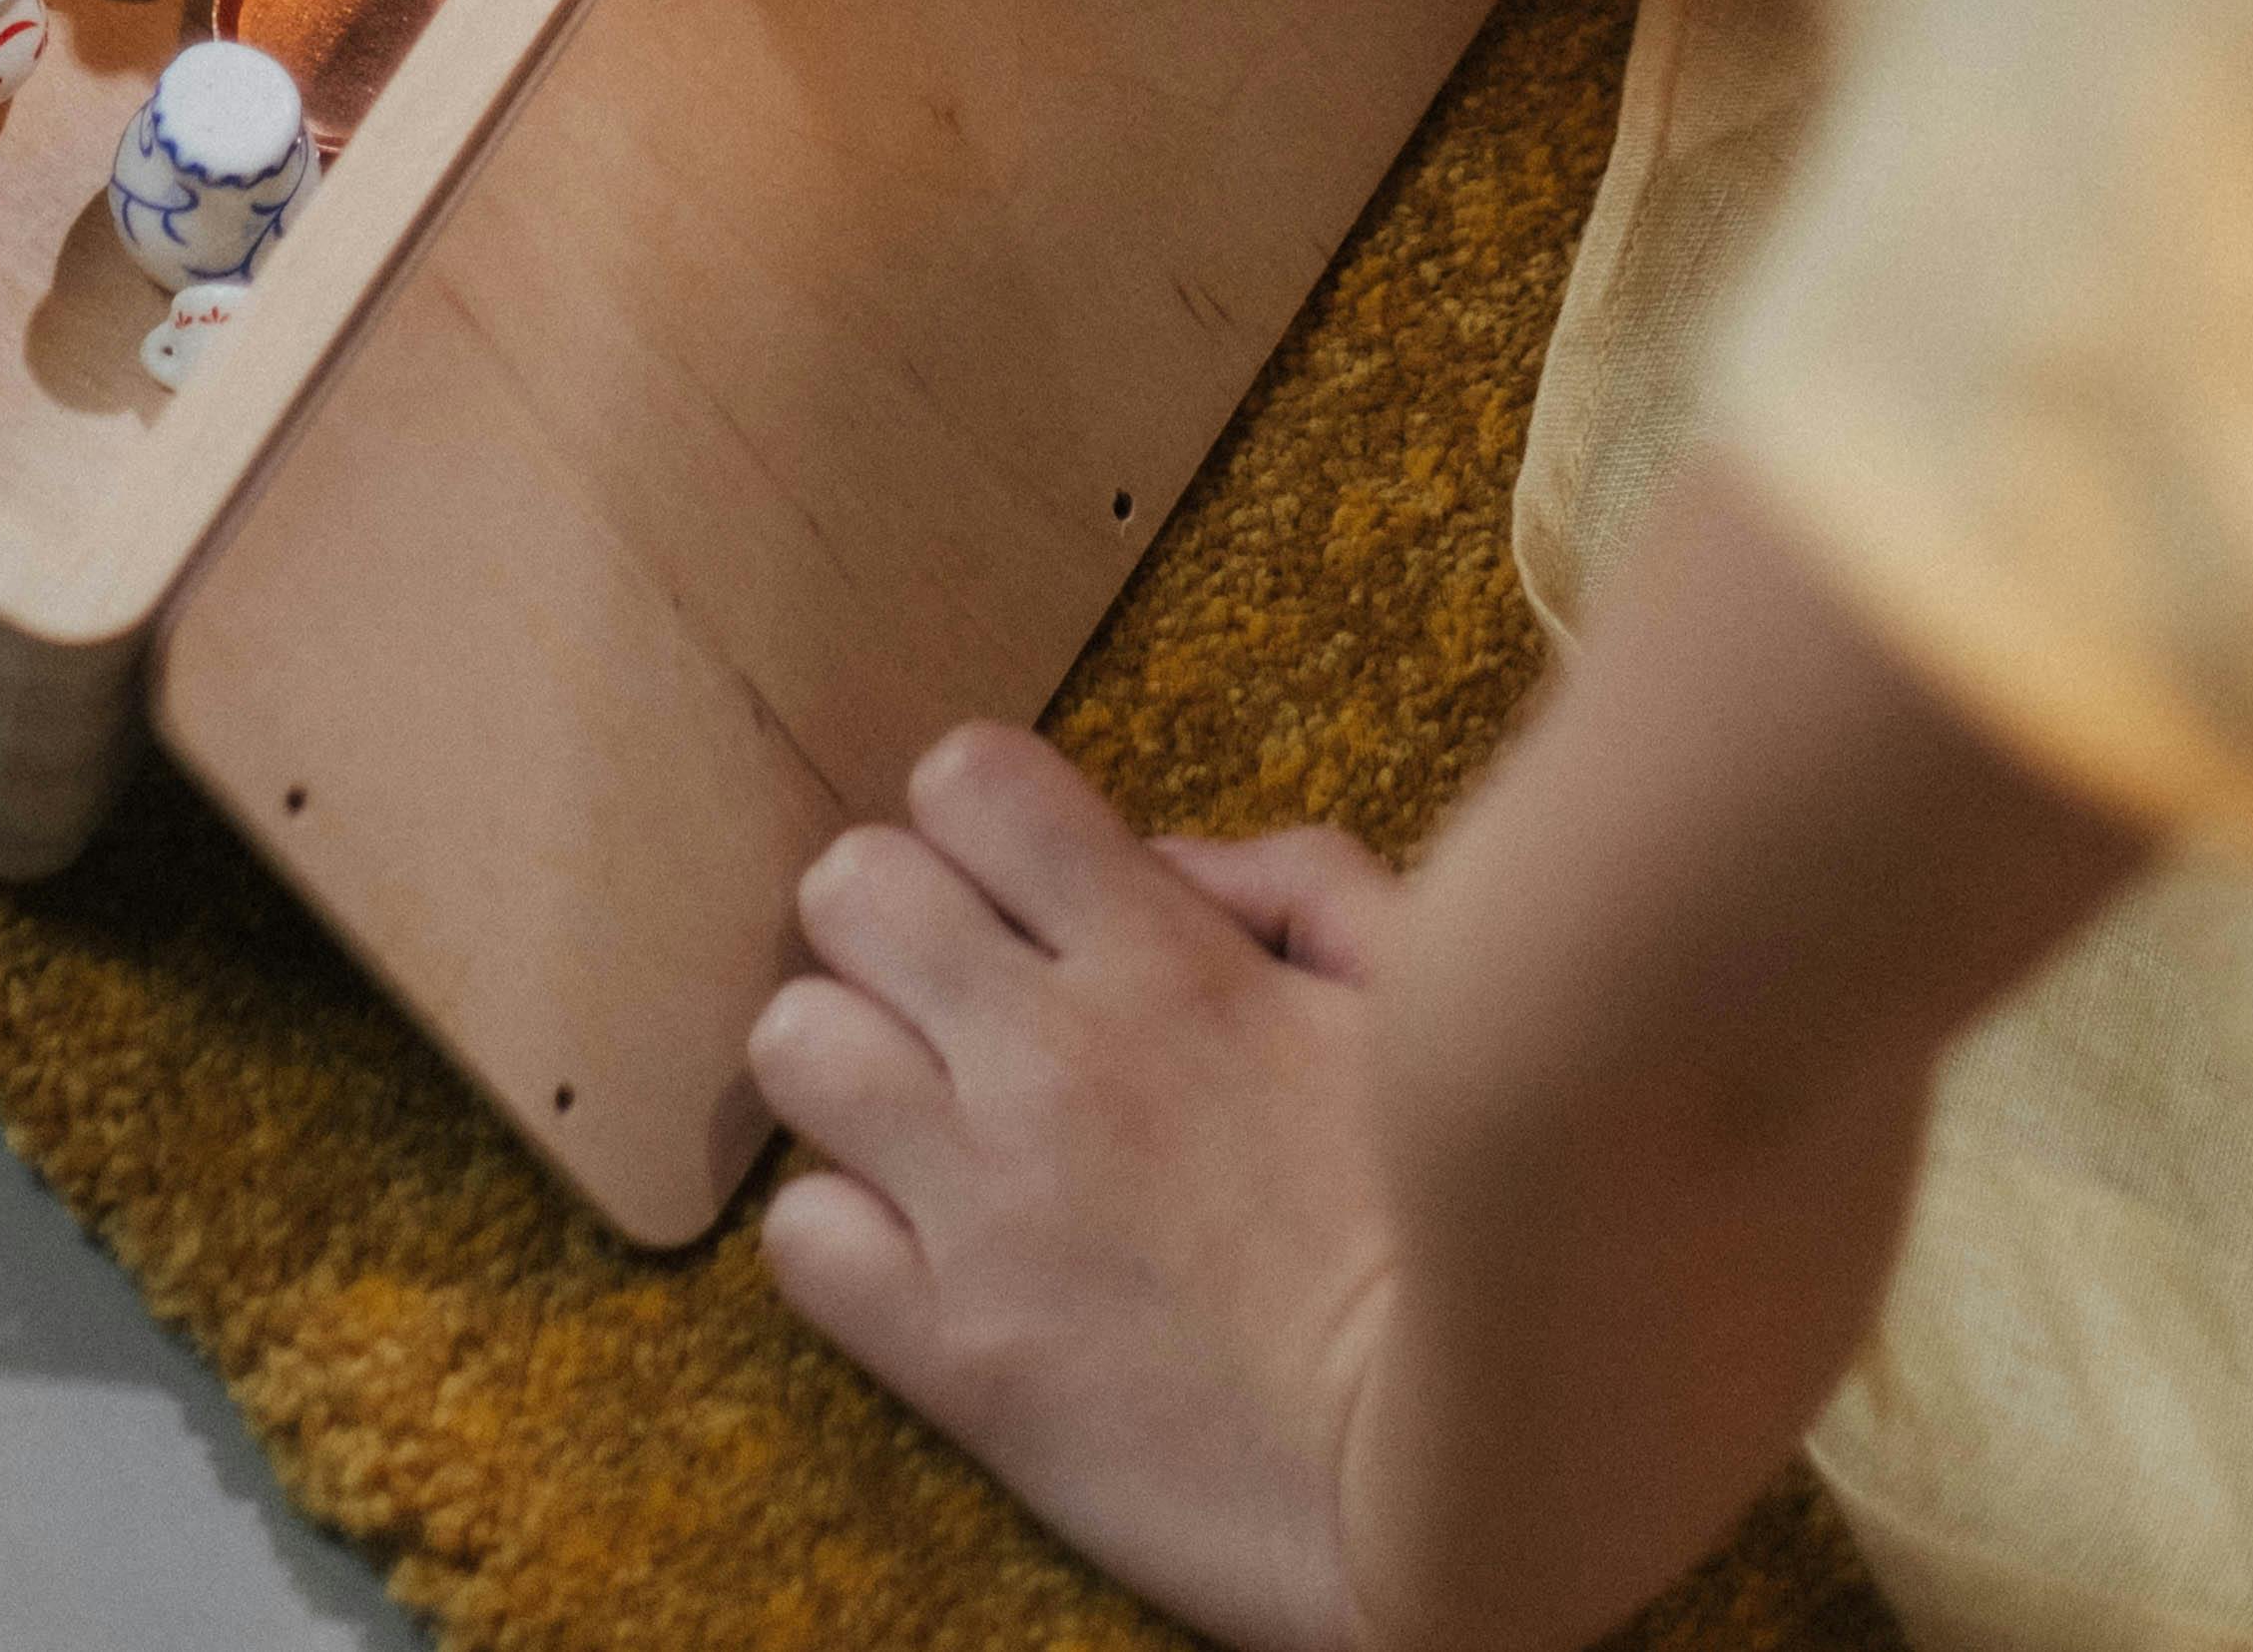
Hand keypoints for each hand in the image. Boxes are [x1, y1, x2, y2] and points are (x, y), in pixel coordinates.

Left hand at [751, 728, 1397, 1651]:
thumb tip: (1162, 863)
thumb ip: (1296, 883)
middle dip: (891, 928)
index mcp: (1164, 959)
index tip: (1016, 893)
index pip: (971, 778)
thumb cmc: (1456, 1229)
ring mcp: (989, 1203)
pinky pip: (801, 1235)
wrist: (1457, 1474)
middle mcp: (1051, 1056)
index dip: (975, 825)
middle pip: (850, 887)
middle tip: (955, 1004)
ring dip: (848, 1070)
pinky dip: (844, 1234)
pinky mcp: (956, 1351)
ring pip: (795, 1044)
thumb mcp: (1421, 995)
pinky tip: (920, 1254)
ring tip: (922, 1125)